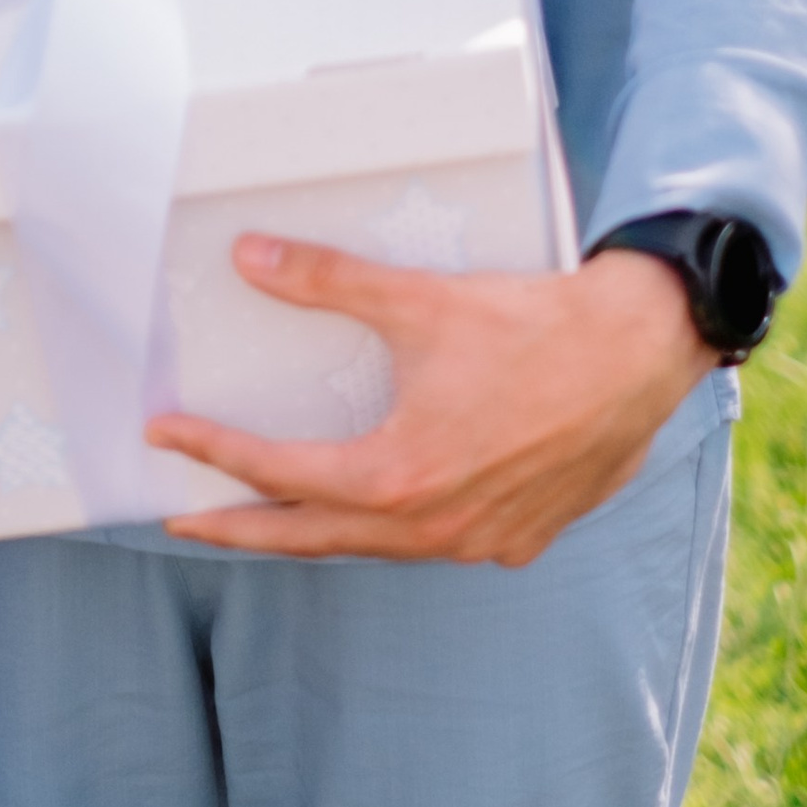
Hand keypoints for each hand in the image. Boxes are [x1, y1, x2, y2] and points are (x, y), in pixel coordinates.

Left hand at [147, 241, 715, 567]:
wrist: (641, 355)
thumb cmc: (534, 328)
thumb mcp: (420, 300)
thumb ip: (327, 281)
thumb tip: (251, 257)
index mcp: (399, 476)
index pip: (278, 475)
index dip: (214, 453)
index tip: (166, 436)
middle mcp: (434, 527)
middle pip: (311, 538)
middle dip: (241, 527)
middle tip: (185, 519)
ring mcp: (479, 542)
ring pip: (375, 548)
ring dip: (316, 533)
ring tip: (269, 518)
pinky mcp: (519, 540)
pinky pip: (436, 546)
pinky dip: (392, 532)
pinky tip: (383, 511)